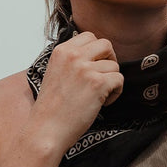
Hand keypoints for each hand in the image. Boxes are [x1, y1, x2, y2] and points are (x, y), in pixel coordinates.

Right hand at [29, 32, 122, 150]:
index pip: (89, 36)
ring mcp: (85, 69)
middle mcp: (73, 56)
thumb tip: (93, 54)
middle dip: (109, 60)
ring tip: (99, 96)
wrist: (47, 130)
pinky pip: (119, 80)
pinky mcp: (97, 84)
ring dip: (111, 81)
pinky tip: (102, 103)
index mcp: (61, 51)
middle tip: (104, 77)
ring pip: (114, 65)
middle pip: (106, 44)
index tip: (95, 65)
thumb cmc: (51, 108)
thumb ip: (71, 61)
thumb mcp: (55, 73)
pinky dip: (116, 93)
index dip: (97, 51)